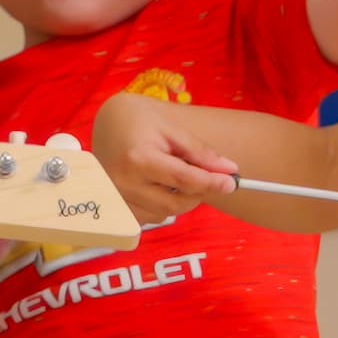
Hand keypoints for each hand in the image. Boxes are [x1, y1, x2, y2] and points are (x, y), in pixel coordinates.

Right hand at [92, 91, 235, 224]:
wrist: (106, 123)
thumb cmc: (137, 119)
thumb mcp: (171, 127)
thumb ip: (200, 151)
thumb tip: (228, 170)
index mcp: (138, 159)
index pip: (184, 179)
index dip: (212, 182)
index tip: (231, 182)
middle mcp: (124, 183)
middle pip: (176, 203)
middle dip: (197, 192)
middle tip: (204, 175)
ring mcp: (117, 200)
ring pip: (164, 214)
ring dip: (179, 199)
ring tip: (172, 173)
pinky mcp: (116, 210)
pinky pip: (150, 217)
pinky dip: (162, 205)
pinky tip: (157, 185)